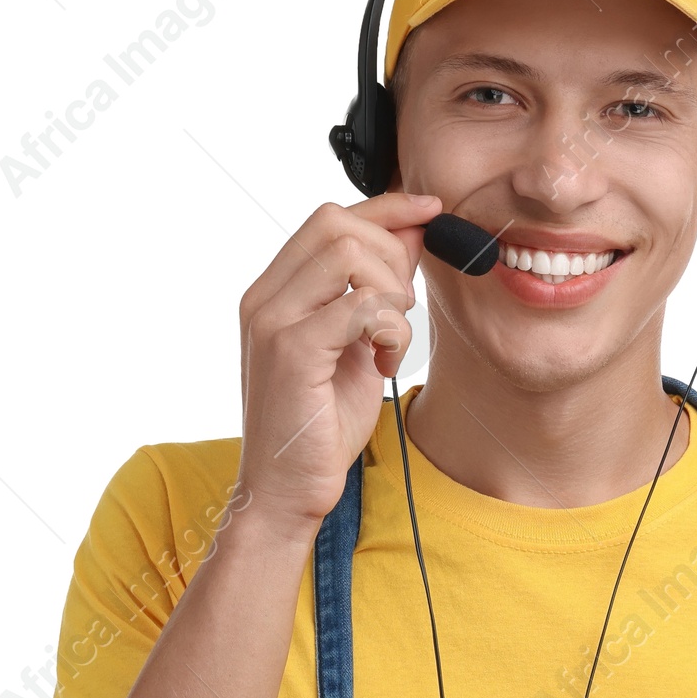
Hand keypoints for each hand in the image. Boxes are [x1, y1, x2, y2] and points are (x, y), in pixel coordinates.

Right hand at [235, 192, 443, 537]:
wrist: (287, 490)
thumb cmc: (321, 424)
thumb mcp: (358, 347)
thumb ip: (376, 293)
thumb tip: (411, 236)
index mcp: (275, 292)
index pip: (330, 218)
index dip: (387, 207)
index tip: (432, 210)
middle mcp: (264, 297)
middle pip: (337, 222)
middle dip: (392, 254)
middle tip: (405, 308)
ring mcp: (272, 321)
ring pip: (349, 255)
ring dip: (391, 294)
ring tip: (390, 341)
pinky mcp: (291, 350)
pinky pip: (359, 305)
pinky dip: (390, 329)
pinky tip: (384, 362)